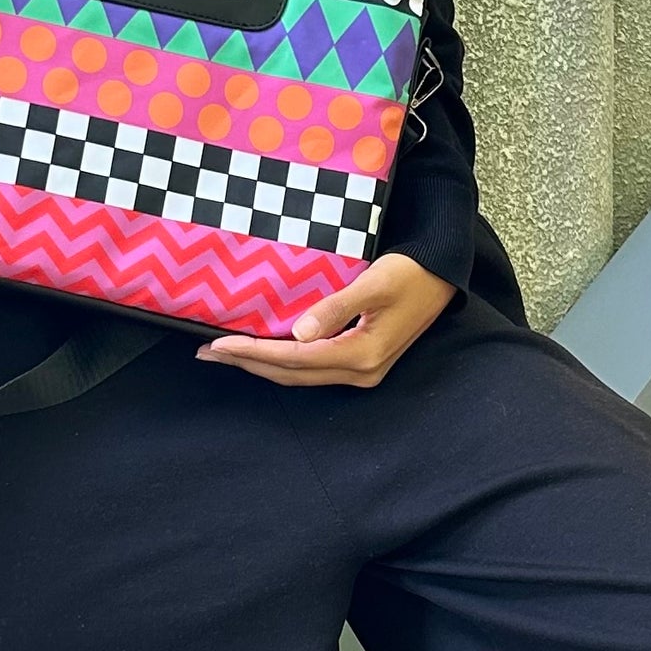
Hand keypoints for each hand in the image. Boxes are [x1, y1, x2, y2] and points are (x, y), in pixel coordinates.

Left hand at [196, 253, 456, 389]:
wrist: (443, 277)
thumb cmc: (410, 274)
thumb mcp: (374, 284)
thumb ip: (336, 308)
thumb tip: (298, 333)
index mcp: (361, 355)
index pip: (294, 359)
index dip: (254, 353)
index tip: (218, 344)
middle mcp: (360, 372)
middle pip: (292, 374)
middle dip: (248, 364)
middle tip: (207, 352)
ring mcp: (362, 372)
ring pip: (300, 375)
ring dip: (262, 366)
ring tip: (226, 353)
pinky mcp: (362, 363)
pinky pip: (312, 369)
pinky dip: (283, 363)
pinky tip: (263, 352)